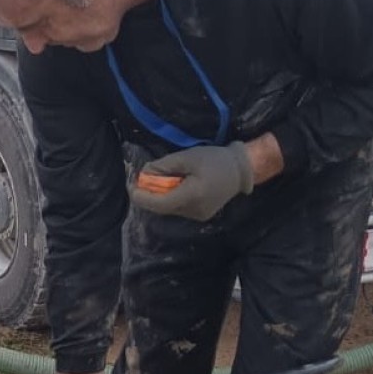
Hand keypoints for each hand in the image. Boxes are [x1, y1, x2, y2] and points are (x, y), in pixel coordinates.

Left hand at [130, 142, 253, 221]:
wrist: (241, 170)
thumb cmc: (214, 159)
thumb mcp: (186, 157)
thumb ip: (163, 166)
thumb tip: (144, 174)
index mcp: (192, 196)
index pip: (158, 203)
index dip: (141, 197)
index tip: (130, 186)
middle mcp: (194, 210)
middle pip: (162, 207)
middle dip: (149, 195)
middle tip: (142, 180)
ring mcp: (198, 216)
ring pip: (169, 209)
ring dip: (159, 196)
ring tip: (160, 179)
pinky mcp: (200, 216)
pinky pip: (178, 209)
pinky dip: (170, 198)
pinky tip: (174, 186)